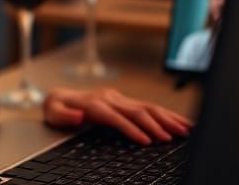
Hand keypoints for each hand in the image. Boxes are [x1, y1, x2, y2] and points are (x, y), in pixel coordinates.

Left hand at [43, 87, 191, 144]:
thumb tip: (79, 116)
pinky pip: (147, 106)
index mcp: (94, 104)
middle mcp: (109, 98)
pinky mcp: (123, 100)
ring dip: (166, 118)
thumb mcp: (53, 113)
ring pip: (147, 107)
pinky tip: (177, 121)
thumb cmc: (56, 109)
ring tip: (184, 129)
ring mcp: (117, 98)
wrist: (56, 96)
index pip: (118, 117)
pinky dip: (164, 113)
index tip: (148, 142)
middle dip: (157, 124)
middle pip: (138, 111)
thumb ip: (65, 116)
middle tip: (173, 138)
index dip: (133, 129)